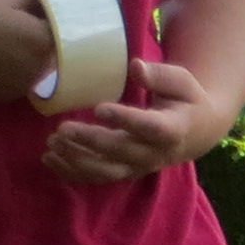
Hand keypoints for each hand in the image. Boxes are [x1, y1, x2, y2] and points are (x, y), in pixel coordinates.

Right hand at [0, 0, 63, 103]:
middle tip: (32, 27)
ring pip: (40, 70)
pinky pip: (23, 81)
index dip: (61, 24)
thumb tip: (55, 6)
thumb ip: (40, 0)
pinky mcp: (7, 97)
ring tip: (13, 42)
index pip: (67, 33)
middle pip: (56, 54)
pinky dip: (19, 71)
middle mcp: (38, 70)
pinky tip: (0, 58)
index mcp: (42, 42)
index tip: (53, 17)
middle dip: (48, 41)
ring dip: (35, 58)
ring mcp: (23, 87)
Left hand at [44, 58, 226, 183]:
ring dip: (76, 159)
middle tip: (62, 128)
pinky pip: (97, 177)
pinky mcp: (125, 171)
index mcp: (173, 129)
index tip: (99, 108)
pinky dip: (72, 172)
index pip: (149, 128)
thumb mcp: (181, 82)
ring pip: (106, 170)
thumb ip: (159, 76)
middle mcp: (155, 154)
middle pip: (120, 152)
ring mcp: (138, 167)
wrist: (196, 132)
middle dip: (90, 141)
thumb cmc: (186, 100)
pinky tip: (49, 160)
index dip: (125, 120)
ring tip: (52, 143)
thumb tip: (135, 66)